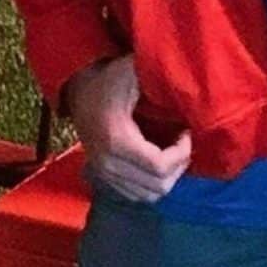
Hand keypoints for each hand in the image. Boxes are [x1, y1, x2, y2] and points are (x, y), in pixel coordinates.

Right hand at [60, 53, 190, 204]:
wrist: (79, 91)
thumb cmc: (109, 79)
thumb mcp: (132, 71)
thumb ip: (158, 76)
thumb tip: (187, 82)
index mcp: (116, 140)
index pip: (159, 166)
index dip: (181, 153)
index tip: (186, 132)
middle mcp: (108, 164)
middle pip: (157, 186)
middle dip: (178, 166)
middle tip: (183, 143)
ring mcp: (104, 174)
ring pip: (148, 195)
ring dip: (168, 177)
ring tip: (174, 153)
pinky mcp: (103, 178)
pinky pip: (136, 195)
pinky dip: (152, 184)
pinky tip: (158, 162)